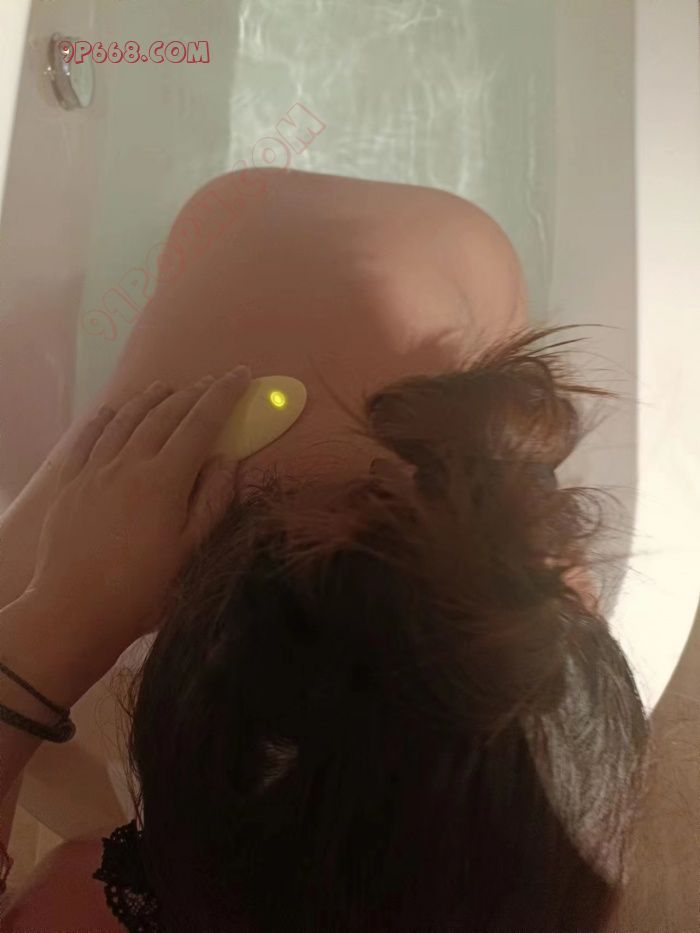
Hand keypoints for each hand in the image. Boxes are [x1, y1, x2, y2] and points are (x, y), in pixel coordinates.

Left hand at [23, 368, 251, 647]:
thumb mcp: (190, 551)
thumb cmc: (142, 590)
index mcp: (164, 481)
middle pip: (164, 416)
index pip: (201, 424)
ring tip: (165, 387)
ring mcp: (94, 471)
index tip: (241, 375)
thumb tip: (225, 460)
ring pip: (125, 421)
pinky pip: (86, 439)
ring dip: (149, 399)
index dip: (224, 397)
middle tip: (212, 382)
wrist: (73, 611)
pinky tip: (110, 411)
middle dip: (192, 394)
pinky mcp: (69, 485)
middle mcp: (128, 464)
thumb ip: (211, 501)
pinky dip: (103, 419)